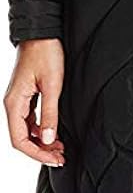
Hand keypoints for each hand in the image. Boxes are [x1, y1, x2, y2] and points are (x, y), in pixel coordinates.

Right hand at [3, 39, 65, 166]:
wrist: (41, 33)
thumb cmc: (46, 54)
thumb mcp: (53, 85)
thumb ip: (49, 114)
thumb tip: (47, 140)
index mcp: (14, 103)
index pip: (19, 140)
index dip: (36, 154)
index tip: (55, 159)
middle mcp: (11, 104)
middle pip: (21, 138)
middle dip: (40, 150)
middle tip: (61, 157)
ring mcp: (17, 100)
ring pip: (25, 131)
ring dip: (41, 142)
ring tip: (60, 148)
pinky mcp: (24, 96)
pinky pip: (28, 120)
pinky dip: (40, 130)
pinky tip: (54, 133)